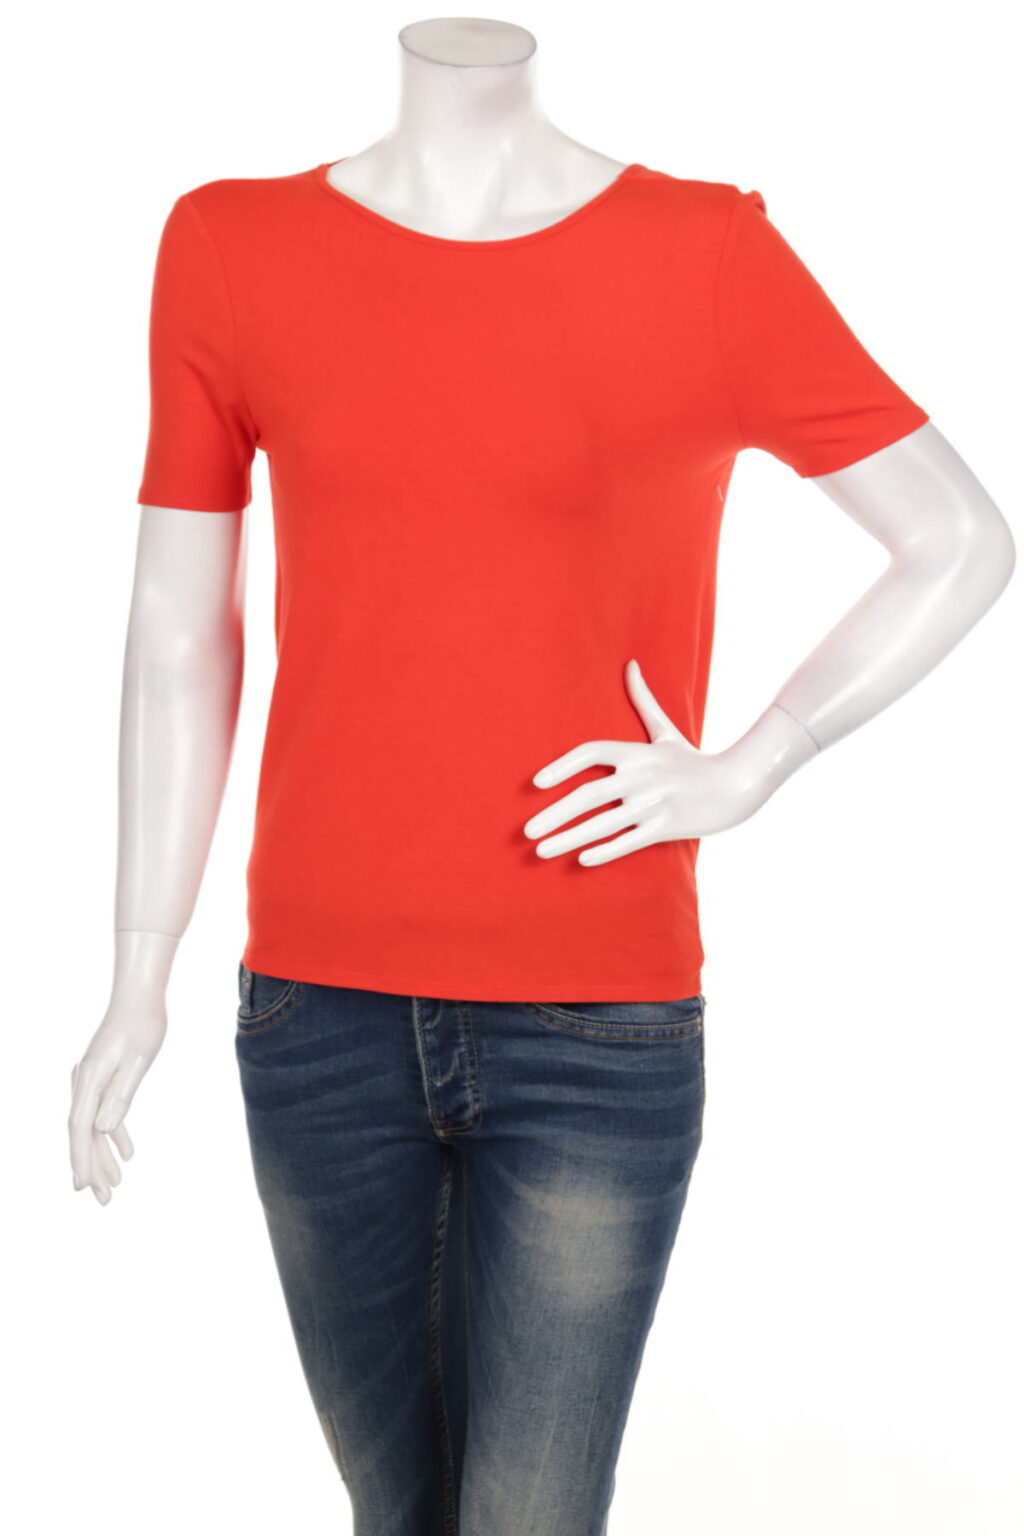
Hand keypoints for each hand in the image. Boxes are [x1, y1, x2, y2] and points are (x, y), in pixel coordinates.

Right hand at [68, 994, 166, 1204]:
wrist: (139, 996)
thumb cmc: (143, 1024)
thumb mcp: (139, 1060)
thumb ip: (121, 1094)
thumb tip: (102, 1129)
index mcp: (90, 1078)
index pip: (80, 1128)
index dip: (81, 1158)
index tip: (83, 1186)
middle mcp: (84, 1081)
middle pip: (83, 1133)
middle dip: (91, 1167)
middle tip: (102, 1200)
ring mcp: (91, 1080)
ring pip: (93, 1127)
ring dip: (102, 1155)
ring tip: (114, 1185)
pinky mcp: (102, 1078)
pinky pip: (103, 1113)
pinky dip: (114, 1134)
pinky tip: (128, 1153)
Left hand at [523, 658, 776, 865]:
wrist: (737, 786)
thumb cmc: (694, 760)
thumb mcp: (667, 731)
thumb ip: (644, 700)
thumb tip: (630, 663)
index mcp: (638, 752)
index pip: (592, 752)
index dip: (562, 765)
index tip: (536, 783)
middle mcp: (643, 777)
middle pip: (590, 795)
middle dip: (554, 814)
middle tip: (526, 832)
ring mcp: (655, 804)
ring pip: (604, 825)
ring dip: (569, 839)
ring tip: (541, 851)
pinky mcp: (667, 828)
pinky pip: (629, 842)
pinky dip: (605, 851)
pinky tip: (581, 860)